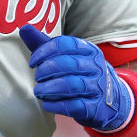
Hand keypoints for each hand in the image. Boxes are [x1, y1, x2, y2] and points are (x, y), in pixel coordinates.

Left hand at [18, 25, 132, 130]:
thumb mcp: (66, 56)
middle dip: (46, 70)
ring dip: (49, 89)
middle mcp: (95, 66)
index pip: (64, 44)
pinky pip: (75, 106)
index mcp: (87, 50)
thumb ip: (44, 44)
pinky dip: (57, 105)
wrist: (112, 99)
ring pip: (71, 85)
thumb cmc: (81, 73)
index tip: (33, 62)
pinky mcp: (96, 107)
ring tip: (38, 91)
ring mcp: (98, 87)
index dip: (44, 52)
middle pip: (67, 64)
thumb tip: (24, 28)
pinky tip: (46, 104)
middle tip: (37, 77)